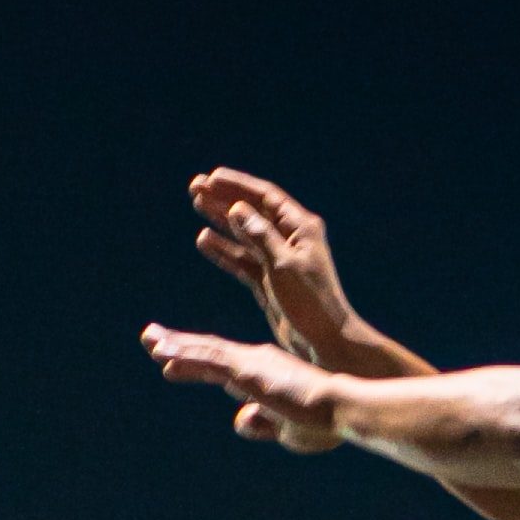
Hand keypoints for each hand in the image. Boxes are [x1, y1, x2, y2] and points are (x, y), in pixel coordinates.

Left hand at [141, 323, 344, 450]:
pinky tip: (163, 357)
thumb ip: (262, 423)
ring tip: (150, 340)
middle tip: (150, 336)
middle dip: (177, 344)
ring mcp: (250, 363)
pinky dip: (185, 357)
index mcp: (264, 371)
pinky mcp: (248, 371)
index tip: (171, 357)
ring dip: (175, 347)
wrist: (342, 409)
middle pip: (208, 350)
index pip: (222, 363)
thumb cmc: (322, 421)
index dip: (196, 358)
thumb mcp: (285, 428)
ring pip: (205, 352)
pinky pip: (210, 361)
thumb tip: (240, 420)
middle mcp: (255, 360)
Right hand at [187, 168, 366, 370]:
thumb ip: (260, 236)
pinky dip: (224, 250)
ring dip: (220, 219)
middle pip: (252, 211)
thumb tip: (236, 208)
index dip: (238, 185)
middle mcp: (289, 239)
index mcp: (301, 228)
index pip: (265, 197)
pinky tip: (204, 240)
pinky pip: (242, 259)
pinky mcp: (269, 281)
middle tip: (195, 187)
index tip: (211, 178)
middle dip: (224, 198)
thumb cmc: (312, 302)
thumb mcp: (284, 265)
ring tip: (197, 204)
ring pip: (244, 234)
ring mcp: (278, 260)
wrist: (325, 341)